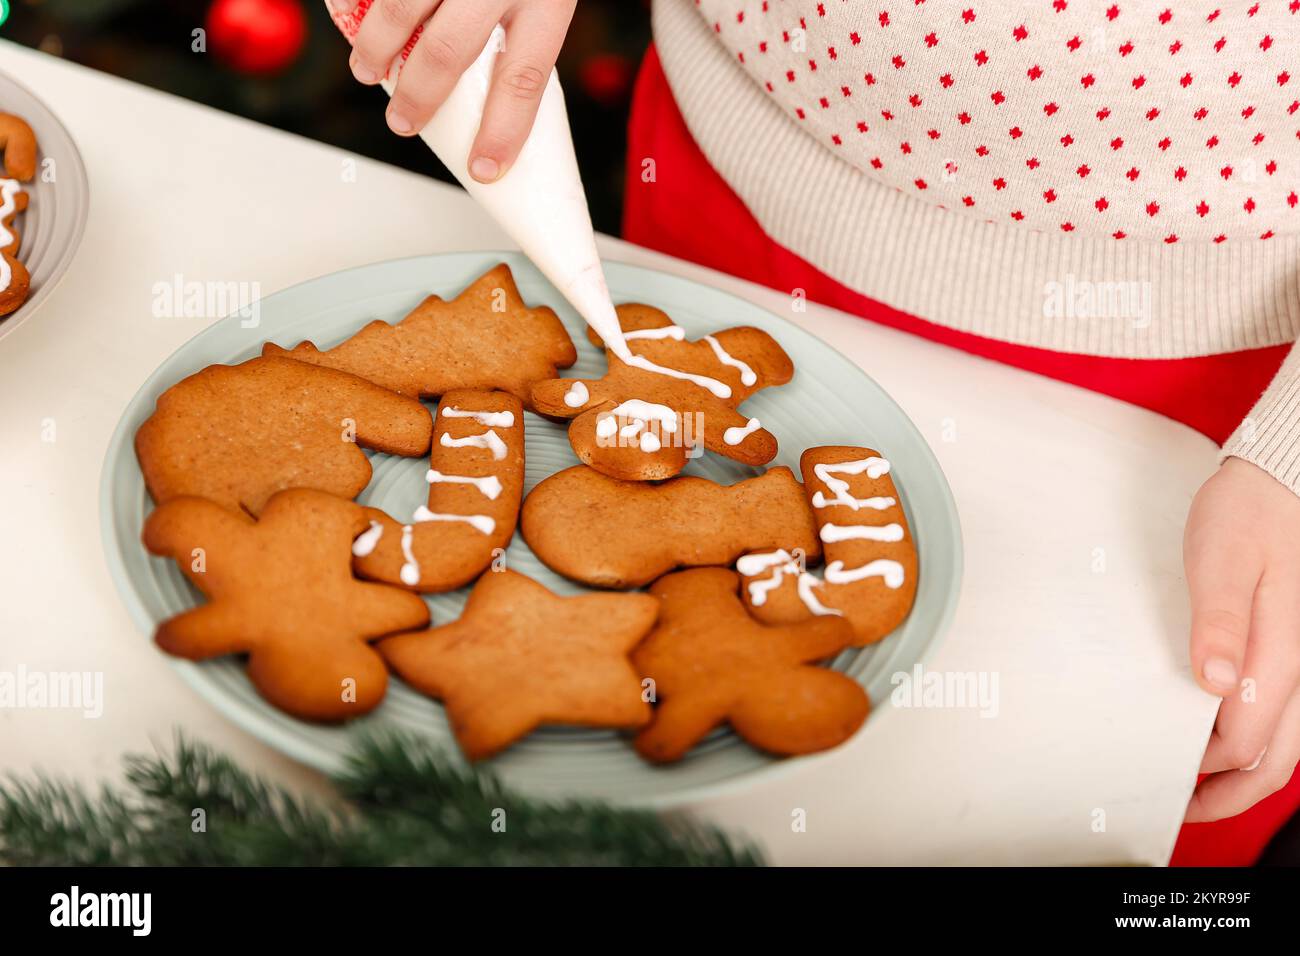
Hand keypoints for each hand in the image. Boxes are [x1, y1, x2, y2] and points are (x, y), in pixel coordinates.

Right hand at [334, 0, 576, 181]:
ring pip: (401, 8)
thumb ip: (523, 29)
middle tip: (402, 122)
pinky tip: (350, 14)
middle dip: (418, 99)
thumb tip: (495, 99)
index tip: (486, 168)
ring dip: (377, 49)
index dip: (503, 131)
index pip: (525, 78)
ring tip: (367, 71)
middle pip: (449, 52)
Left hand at [1183, 456, 1299, 821]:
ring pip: (1288, 744)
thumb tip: (1214, 682)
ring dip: (1243, 773)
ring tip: (1195, 784)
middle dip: (1229, 794)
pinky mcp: (1296, 654)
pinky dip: (1255, 741)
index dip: (1203, 768)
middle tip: (1182, 807)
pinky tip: (1218, 734)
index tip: (1162, 777)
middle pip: (1277, 760)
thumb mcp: (1220, 559)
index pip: (1246, 740)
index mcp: (1284, 654)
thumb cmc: (1248, 517)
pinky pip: (1287, 715)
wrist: (1280, 485)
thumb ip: (1218, 622)